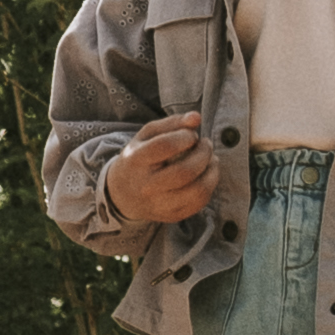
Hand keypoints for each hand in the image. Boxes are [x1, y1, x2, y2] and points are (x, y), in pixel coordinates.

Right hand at [103, 111, 215, 232]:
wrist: (122, 194)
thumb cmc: (139, 159)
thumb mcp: (147, 136)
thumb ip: (172, 123)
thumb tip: (196, 118)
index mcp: (136, 161)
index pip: (165, 146)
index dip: (186, 137)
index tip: (191, 135)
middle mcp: (146, 186)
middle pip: (185, 171)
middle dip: (204, 154)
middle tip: (206, 145)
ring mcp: (159, 205)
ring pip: (197, 192)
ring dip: (212, 172)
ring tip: (211, 160)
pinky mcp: (171, 216)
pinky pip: (199, 204)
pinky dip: (209, 186)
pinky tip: (206, 176)